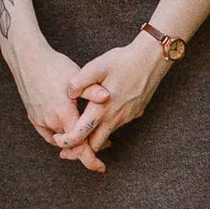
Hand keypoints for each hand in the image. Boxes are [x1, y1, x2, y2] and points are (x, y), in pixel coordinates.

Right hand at [15, 34, 107, 170]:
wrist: (28, 59)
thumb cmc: (54, 66)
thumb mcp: (77, 76)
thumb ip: (92, 91)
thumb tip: (108, 97)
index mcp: (63, 114)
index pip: (80, 145)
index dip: (91, 159)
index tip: (101, 167)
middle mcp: (50, 121)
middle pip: (71, 145)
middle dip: (87, 147)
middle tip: (105, 144)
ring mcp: (40, 120)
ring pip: (60, 140)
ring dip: (74, 140)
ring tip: (90, 133)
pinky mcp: (34, 117)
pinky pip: (49, 134)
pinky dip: (61, 136)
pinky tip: (70, 128)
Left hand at [65, 33, 171, 157]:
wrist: (152, 59)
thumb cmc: (124, 61)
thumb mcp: (97, 66)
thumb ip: (80, 81)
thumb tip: (69, 93)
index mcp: (102, 108)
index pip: (81, 135)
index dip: (67, 141)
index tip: (57, 140)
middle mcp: (115, 117)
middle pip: (95, 144)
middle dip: (80, 149)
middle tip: (66, 148)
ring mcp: (127, 117)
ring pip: (107, 135)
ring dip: (93, 137)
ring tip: (80, 132)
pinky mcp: (134, 113)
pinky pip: (117, 125)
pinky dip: (106, 127)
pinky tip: (100, 116)